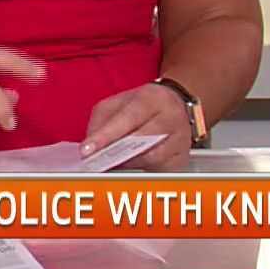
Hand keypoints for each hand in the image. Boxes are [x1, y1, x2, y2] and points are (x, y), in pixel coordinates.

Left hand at [81, 81, 195, 170]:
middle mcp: (171, 116)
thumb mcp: (117, 104)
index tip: (87, 151)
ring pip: (150, 159)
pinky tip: (134, 165)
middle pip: (141, 141)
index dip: (106, 136)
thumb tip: (89, 148)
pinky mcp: (182, 157)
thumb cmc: (143, 106)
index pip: (127, 118)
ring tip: (115, 162)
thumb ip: (100, 122)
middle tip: (95, 163)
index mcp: (153, 98)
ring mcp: (181, 138)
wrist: (176, 105)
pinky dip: (142, 170)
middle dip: (114, 154)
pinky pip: (158, 170)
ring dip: (128, 163)